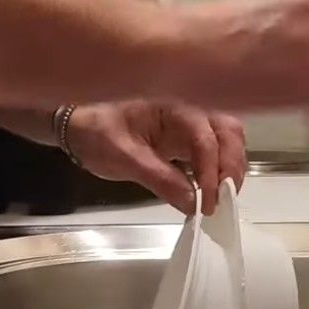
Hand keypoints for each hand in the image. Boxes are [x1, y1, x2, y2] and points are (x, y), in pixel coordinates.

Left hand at [67, 101, 246, 214]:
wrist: (77, 123)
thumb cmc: (96, 131)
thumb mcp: (122, 156)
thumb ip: (158, 177)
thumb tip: (191, 202)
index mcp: (172, 104)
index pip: (205, 136)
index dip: (211, 171)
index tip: (207, 204)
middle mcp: (187, 106)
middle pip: (228, 131)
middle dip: (231, 166)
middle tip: (223, 201)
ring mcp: (188, 119)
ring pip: (226, 137)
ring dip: (230, 166)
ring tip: (221, 197)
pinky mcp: (184, 134)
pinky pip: (212, 146)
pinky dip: (218, 167)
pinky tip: (211, 189)